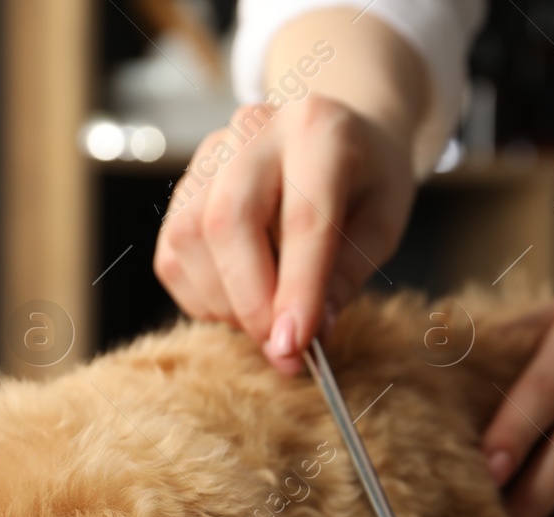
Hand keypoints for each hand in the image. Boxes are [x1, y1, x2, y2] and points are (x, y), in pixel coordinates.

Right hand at [153, 95, 416, 374]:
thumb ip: (345, 277)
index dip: (297, 289)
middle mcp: (254, 129)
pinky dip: (203, 296)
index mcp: (318, 129)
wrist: (331, 134)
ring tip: (267, 317)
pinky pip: (173, 256)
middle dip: (251, 300)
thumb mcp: (380, 225)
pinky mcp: (182, 187)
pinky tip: (240, 298)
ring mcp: (209, 154)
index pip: (302, 217)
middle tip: (280, 349)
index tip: (294, 346)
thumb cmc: (363, 182)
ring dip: (226, 302)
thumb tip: (309, 335)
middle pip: (228, 221)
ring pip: (190, 240)